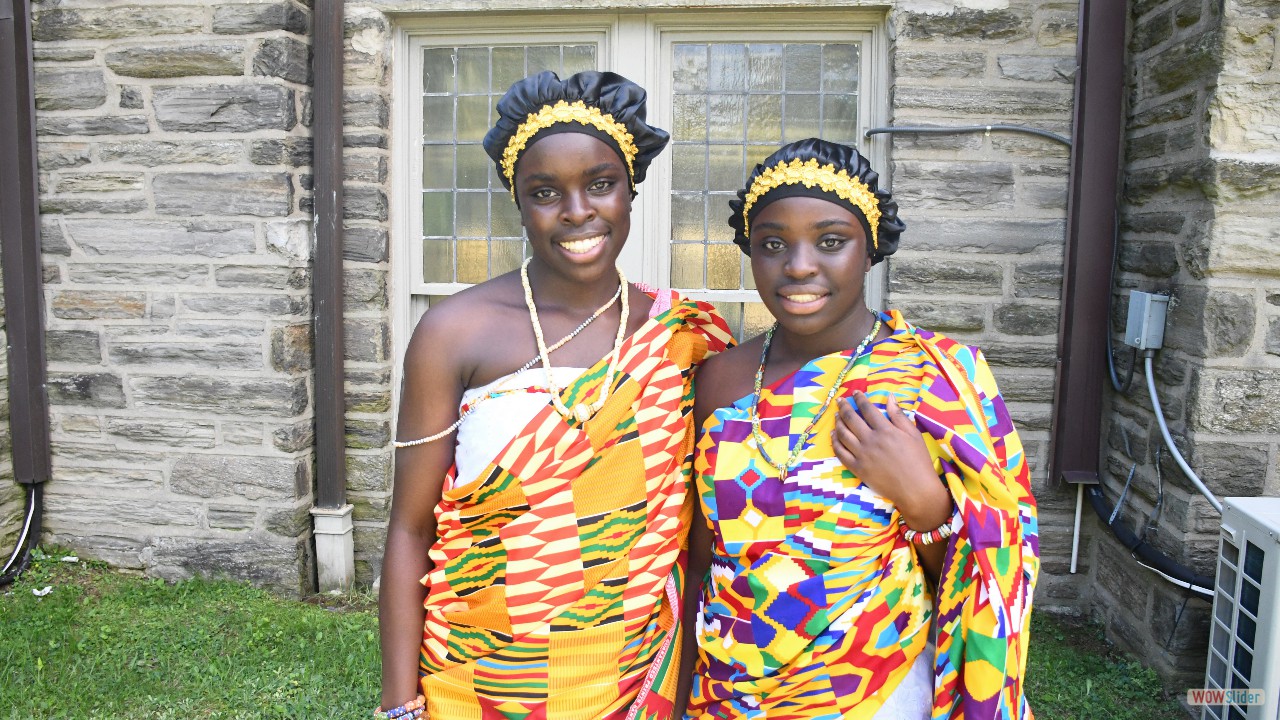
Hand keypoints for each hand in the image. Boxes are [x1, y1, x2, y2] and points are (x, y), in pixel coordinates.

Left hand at [831, 390, 951, 529]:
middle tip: (840, 401)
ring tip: (836, 416)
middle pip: (851, 419)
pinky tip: (834, 436)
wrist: (915, 489)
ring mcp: (862, 455)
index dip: (859, 399)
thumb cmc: (918, 461)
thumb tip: (889, 397)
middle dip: (844, 407)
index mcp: (885, 430)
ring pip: (843, 434)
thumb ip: (899, 415)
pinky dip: (835, 442)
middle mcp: (871, 441)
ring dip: (838, 422)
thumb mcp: (913, 435)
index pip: (867, 409)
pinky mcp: (857, 468)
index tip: (855, 393)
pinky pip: (840, 453)